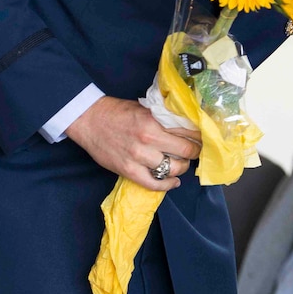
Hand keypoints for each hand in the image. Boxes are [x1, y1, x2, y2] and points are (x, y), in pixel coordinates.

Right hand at [65, 96, 200, 189]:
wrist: (89, 120)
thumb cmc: (118, 112)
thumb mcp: (146, 109)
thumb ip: (165, 118)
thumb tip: (188, 126)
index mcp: (155, 121)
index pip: (189, 132)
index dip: (199, 137)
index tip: (203, 139)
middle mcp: (149, 139)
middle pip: (185, 151)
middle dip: (194, 153)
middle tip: (195, 152)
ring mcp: (139, 157)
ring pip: (173, 169)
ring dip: (182, 168)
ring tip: (182, 164)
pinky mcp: (128, 170)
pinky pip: (154, 184)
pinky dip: (167, 185)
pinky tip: (174, 182)